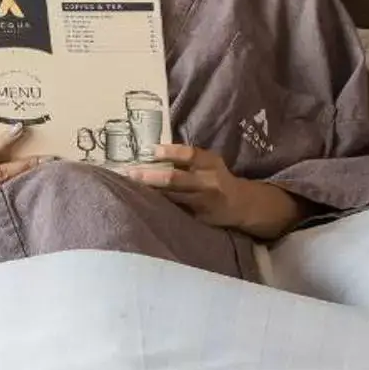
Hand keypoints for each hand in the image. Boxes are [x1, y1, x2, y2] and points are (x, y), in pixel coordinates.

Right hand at [0, 126, 42, 240]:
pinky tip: (33, 200)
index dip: (3, 141)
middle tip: (50, 158)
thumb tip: (2, 145)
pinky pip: (2, 212)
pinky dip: (18, 204)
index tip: (21, 129)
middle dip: (27, 165)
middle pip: (0, 174)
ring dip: (27, 184)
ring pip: (5, 194)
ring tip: (48, 176)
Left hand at [129, 144, 302, 240]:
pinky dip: (157, 207)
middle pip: (175, 179)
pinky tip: (141, 204)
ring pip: (171, 198)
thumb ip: (188, 159)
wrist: (240, 205)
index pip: (190, 155)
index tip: (151, 150)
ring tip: (128, 187)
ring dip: (149, 193)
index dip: (171, 152)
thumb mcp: (209, 163)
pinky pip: (174, 211)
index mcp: (210, 164)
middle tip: (129, 173)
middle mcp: (208, 183)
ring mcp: (202, 203)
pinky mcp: (198, 219)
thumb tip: (152, 151)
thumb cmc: (217, 178)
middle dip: (150, 176)